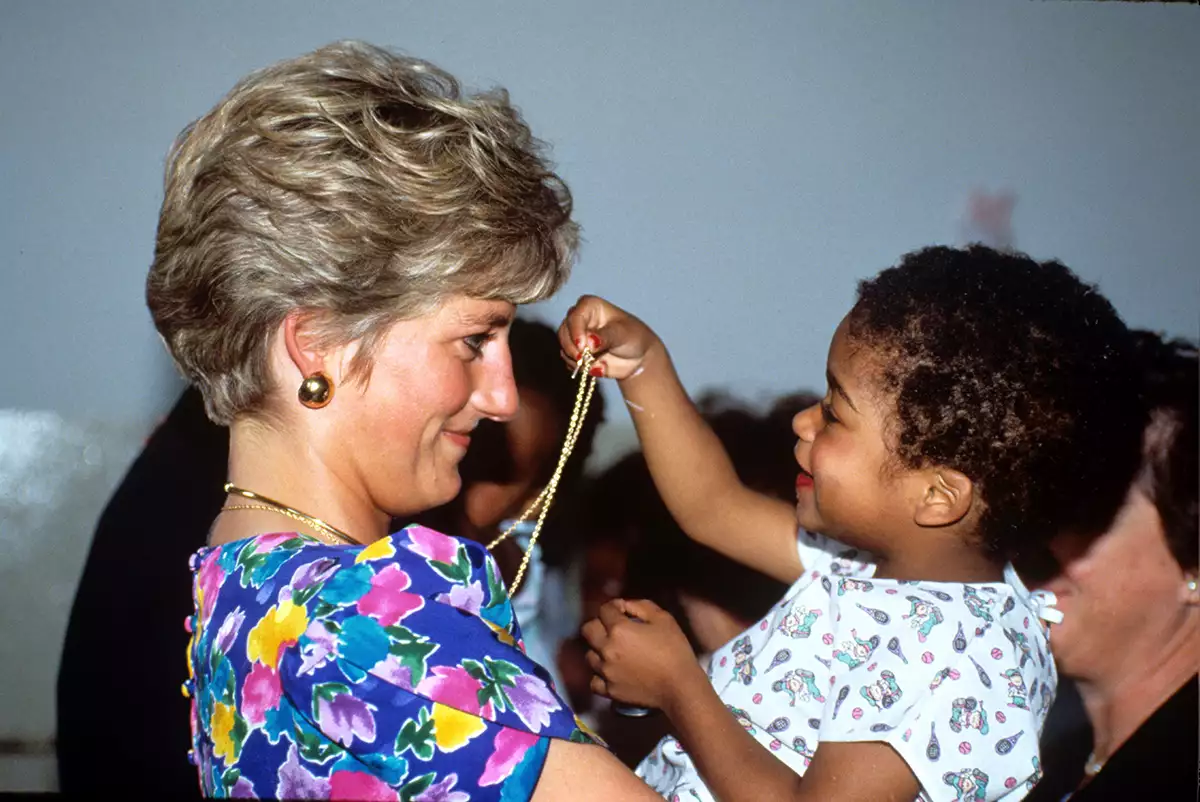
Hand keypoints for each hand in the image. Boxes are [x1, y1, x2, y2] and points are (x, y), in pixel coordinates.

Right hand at [557, 296, 661, 380]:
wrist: (637, 357)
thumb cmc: (633, 337)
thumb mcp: (622, 334)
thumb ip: (606, 337)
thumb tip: (589, 342)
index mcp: (590, 306)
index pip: (575, 316)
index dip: (576, 331)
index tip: (582, 346)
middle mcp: (579, 318)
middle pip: (564, 330)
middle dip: (573, 347)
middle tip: (585, 359)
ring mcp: (575, 335)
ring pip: (564, 346)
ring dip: (576, 358)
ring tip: (594, 363)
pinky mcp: (575, 351)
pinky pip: (568, 359)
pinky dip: (577, 366)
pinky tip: (593, 367)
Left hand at [581, 599, 705, 712]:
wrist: (679, 687)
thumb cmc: (674, 651)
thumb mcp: (663, 619)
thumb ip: (641, 606)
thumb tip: (625, 606)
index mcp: (619, 630)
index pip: (604, 610)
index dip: (614, 606)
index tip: (624, 611)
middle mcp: (606, 649)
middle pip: (588, 630)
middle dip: (599, 624)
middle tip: (614, 629)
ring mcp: (605, 672)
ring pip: (589, 655)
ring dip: (599, 649)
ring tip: (614, 652)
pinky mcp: (609, 690)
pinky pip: (594, 680)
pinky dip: (599, 675)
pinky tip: (611, 672)